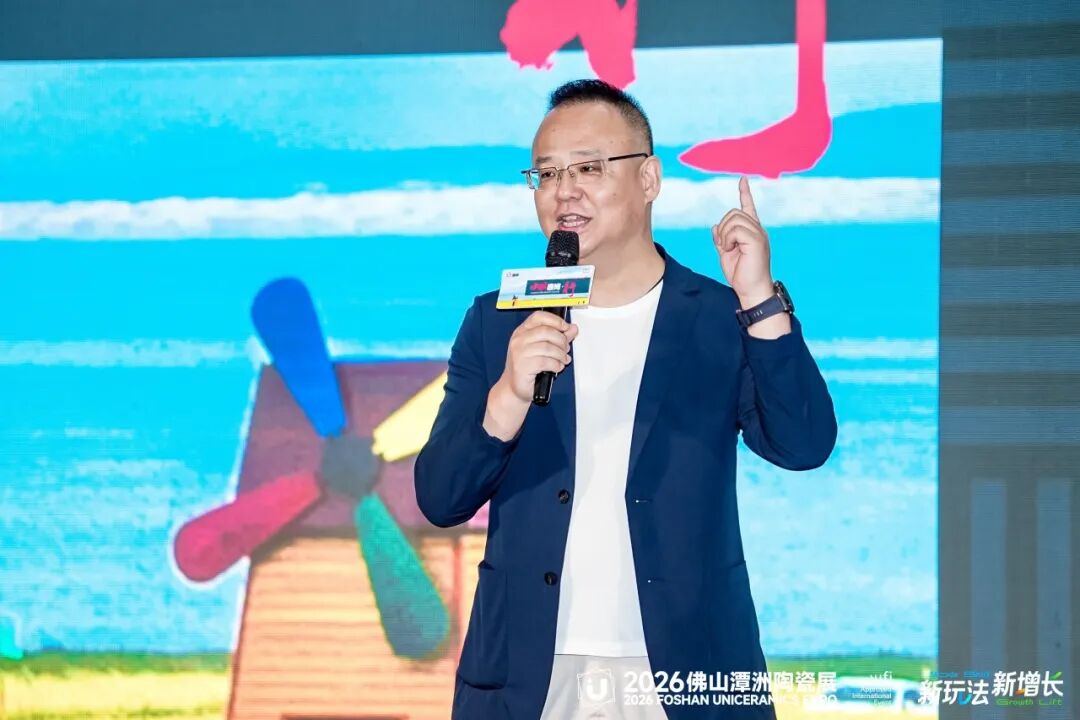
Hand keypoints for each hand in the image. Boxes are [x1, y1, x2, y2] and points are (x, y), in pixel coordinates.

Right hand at [484, 311, 578, 439]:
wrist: (513, 388)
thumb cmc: (527, 368)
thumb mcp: (542, 349)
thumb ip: (558, 337)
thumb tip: (573, 328)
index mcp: (522, 331)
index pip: (539, 317)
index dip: (555, 320)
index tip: (566, 328)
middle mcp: (519, 340)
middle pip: (546, 331)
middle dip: (561, 340)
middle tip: (565, 349)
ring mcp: (519, 353)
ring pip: (548, 347)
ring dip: (560, 354)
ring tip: (563, 360)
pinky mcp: (523, 366)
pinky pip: (546, 362)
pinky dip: (556, 365)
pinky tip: (556, 367)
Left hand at [711, 176, 774, 306]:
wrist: (751, 290)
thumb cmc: (741, 275)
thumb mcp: (726, 254)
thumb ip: (721, 239)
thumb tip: (715, 226)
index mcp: (752, 231)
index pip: (749, 207)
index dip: (745, 193)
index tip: (742, 180)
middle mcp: (758, 230)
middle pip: (734, 213)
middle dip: (723, 227)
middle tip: (724, 246)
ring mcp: (759, 234)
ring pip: (733, 219)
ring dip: (724, 234)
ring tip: (728, 249)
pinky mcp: (757, 240)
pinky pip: (735, 230)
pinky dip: (728, 239)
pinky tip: (730, 249)